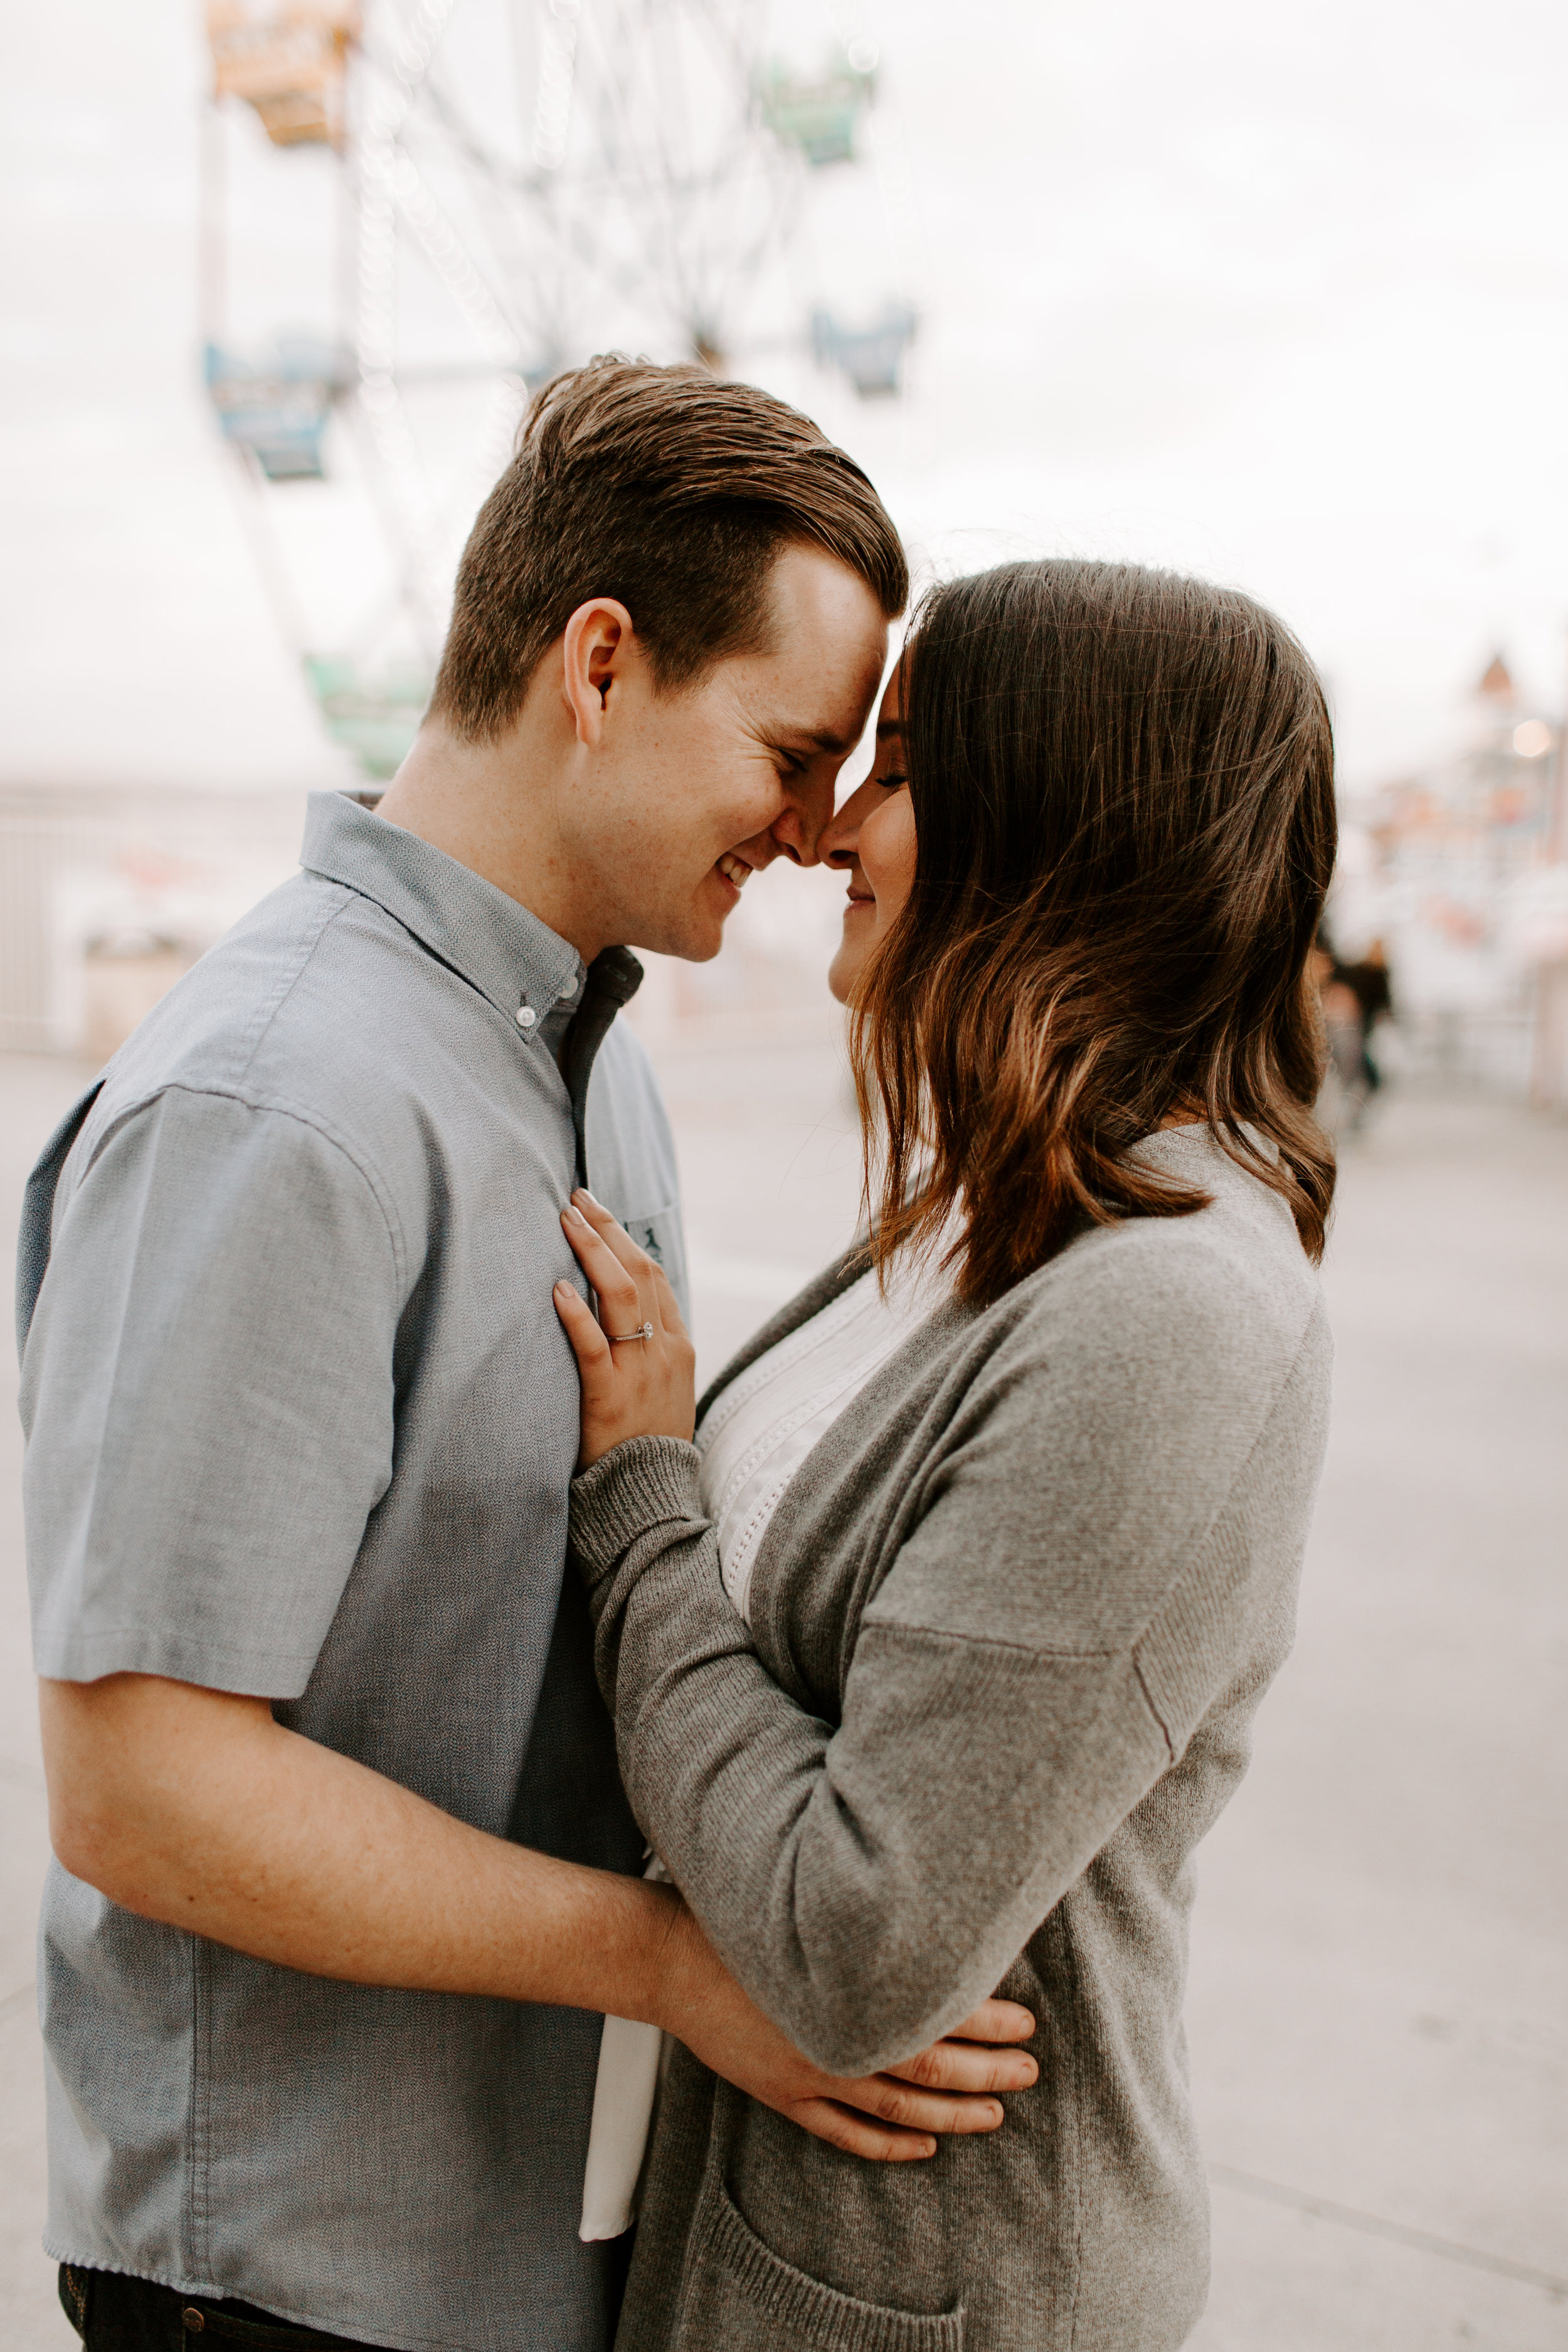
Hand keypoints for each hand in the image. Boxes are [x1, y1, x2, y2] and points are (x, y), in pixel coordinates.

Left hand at [554, 1190, 696, 1468]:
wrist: (651, 1497)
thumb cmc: (646, 1443)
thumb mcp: (661, 1389)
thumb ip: (646, 1349)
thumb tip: (614, 1312)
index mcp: (677, 1344)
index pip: (654, 1274)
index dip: (624, 1237)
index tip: (597, 1210)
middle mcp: (665, 1350)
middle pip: (640, 1272)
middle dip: (608, 1230)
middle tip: (577, 1198)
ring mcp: (641, 1372)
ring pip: (624, 1297)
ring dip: (593, 1253)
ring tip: (566, 1222)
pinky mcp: (611, 1398)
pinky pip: (596, 1348)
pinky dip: (578, 1316)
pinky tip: (557, 1290)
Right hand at [656, 1900, 1037, 2160]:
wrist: (673, 1954)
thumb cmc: (743, 1920)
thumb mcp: (813, 1912)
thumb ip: (872, 1932)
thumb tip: (937, 1932)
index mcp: (851, 1989)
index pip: (942, 2012)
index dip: (991, 2022)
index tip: (1027, 2022)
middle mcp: (839, 2039)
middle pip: (933, 2067)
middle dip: (989, 2071)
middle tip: (1029, 2070)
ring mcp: (811, 2075)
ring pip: (898, 2109)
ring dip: (953, 2115)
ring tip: (994, 2112)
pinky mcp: (785, 2095)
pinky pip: (846, 2134)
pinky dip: (889, 2147)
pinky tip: (923, 2148)